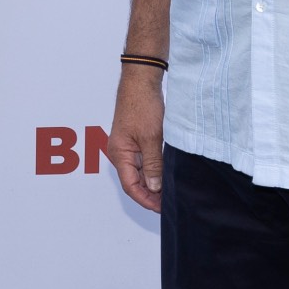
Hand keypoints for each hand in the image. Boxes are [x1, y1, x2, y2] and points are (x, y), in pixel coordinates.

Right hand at [107, 66, 165, 211]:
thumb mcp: (151, 138)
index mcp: (119, 154)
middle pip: (134, 182)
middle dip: (150, 194)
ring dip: (152, 183)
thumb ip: (152, 165)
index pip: (131, 186)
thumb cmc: (142, 105)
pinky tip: (165, 174)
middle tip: (169, 202)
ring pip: (139, 172)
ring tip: (170, 191)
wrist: (141, 81)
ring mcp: (127, 146)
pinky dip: (153, 170)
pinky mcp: (134, 140)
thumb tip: (154, 188)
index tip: (162, 207)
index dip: (146, 200)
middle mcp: (120, 153)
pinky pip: (142, 161)